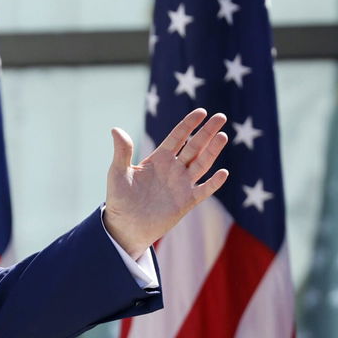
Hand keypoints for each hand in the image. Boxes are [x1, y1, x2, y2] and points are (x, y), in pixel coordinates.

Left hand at [102, 108, 228, 258]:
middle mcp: (173, 169)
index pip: (177, 137)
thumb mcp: (118, 172)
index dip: (189, 124)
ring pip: (202, 164)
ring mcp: (181, 184)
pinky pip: (204, 190)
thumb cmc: (119, 198)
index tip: (201, 112)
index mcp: (158, 159)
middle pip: (194, 146)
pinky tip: (223, 172)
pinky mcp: (186, 202)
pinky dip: (214, 183)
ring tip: (222, 136)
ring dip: (212, 151)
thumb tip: (115, 129)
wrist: (124, 226)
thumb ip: (122, 152)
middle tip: (220, 117)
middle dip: (207, 132)